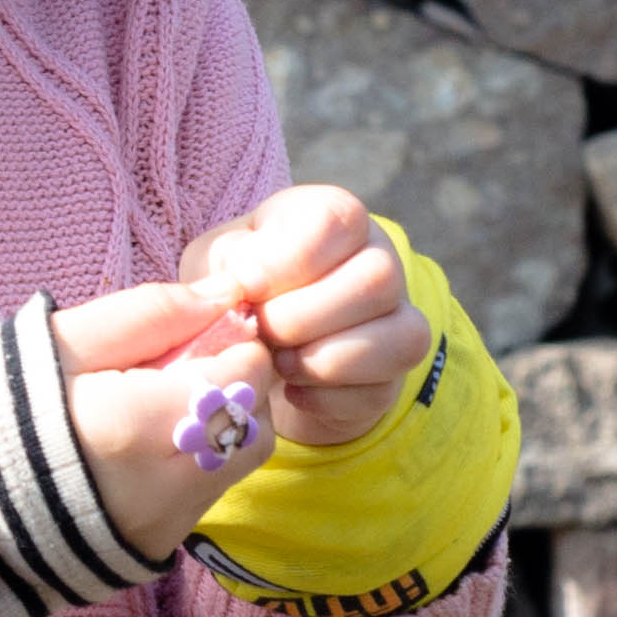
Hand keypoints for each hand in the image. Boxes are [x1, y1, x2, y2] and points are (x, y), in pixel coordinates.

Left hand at [49, 185, 430, 562]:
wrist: (258, 346)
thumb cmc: (235, 287)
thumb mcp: (217, 263)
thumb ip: (226, 266)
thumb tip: (240, 289)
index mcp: (333, 217)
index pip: (338, 220)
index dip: (289, 259)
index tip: (245, 287)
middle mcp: (377, 259)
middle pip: (377, 280)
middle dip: (303, 317)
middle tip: (259, 332)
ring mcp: (396, 319)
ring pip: (398, 337)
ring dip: (323, 359)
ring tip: (276, 363)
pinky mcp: (392, 376)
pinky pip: (380, 391)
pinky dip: (327, 398)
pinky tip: (292, 391)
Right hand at [55, 275, 271, 564]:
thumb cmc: (4, 404)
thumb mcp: (64, 340)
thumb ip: (149, 314)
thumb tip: (223, 294)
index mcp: (135, 423)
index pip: (243, 376)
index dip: (235, 346)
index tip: (202, 336)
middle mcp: (163, 483)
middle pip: (255, 424)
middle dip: (238, 388)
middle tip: (189, 368)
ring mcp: (164, 522)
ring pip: (240, 463)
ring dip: (223, 426)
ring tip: (169, 406)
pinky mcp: (159, 545)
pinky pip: (209, 493)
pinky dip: (199, 461)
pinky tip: (152, 445)